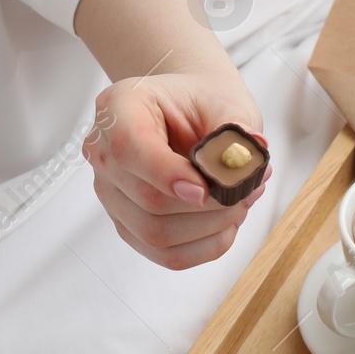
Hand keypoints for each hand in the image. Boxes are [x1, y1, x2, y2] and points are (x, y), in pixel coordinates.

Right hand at [82, 70, 267, 269]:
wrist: (189, 108)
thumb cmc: (202, 100)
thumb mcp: (226, 100)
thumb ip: (235, 131)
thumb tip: (246, 160)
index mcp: (120, 106)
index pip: (130, 148)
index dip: (169, 175)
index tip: (209, 188)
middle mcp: (104, 151)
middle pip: (147, 200)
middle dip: (209, 205)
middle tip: (250, 190)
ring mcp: (111, 191)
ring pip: (155, 233)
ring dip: (211, 227)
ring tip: (243, 203)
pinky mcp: (127, 222)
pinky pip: (164, 253)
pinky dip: (205, 246)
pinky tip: (228, 223)